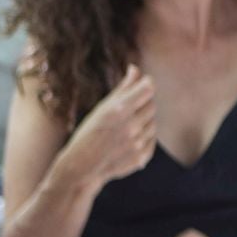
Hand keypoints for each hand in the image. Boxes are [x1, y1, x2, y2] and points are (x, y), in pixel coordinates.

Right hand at [57, 64, 155, 187]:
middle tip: (129, 108)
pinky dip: (144, 136)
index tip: (144, 83)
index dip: (147, 84)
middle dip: (143, 103)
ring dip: (144, 121)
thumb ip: (123, 89)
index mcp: (118, 111)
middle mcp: (130, 126)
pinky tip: (128, 139)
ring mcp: (138, 143)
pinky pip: (152, 139)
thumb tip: (135, 69)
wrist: (83, 167)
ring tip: (125, 127)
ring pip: (153, 122)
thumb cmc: (89, 133)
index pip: (147, 89)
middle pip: (152, 105)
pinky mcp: (142, 157)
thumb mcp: (102, 109)